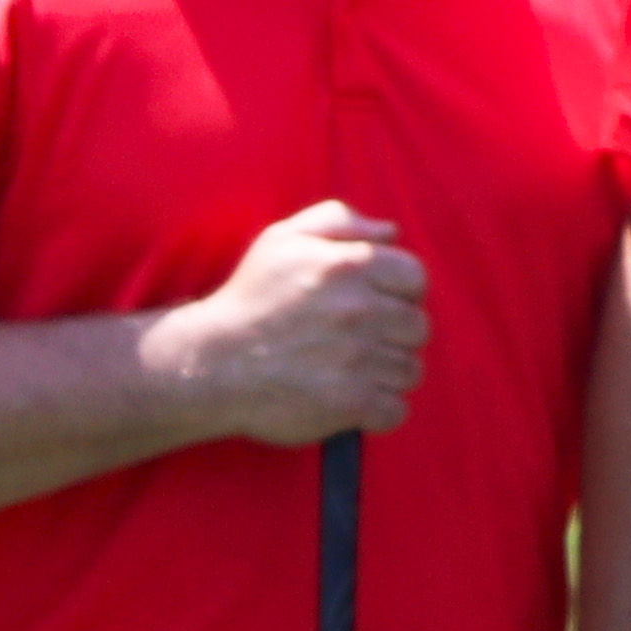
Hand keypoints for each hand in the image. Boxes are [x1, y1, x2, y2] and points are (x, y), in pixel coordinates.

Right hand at [145, 198, 427, 447]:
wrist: (212, 363)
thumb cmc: (250, 299)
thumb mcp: (282, 239)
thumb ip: (339, 221)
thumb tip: (390, 231)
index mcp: (349, 266)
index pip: (415, 278)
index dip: (400, 291)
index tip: (377, 303)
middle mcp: (359, 310)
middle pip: (418, 326)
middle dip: (394, 333)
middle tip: (360, 339)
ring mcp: (358, 359)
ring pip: (409, 369)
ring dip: (387, 373)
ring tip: (351, 369)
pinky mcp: (352, 403)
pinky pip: (396, 409)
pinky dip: (379, 409)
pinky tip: (352, 399)